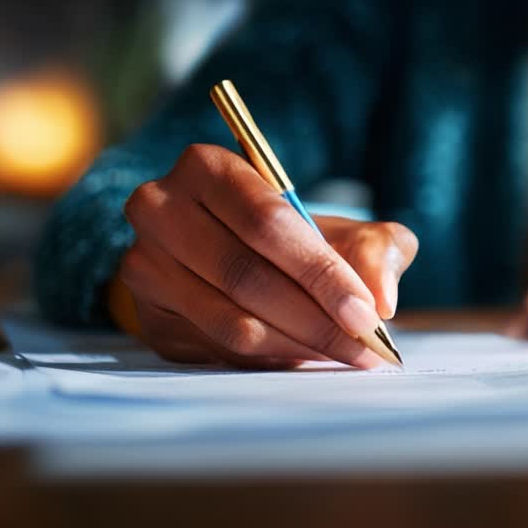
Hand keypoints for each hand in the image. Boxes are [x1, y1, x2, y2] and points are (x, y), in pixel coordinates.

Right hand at [118, 144, 417, 368]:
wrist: (240, 256)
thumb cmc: (296, 239)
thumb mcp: (346, 229)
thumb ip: (377, 249)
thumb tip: (381, 298)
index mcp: (207, 167)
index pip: (267, 223)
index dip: (320, 272)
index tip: (366, 313)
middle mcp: (161, 210)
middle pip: (245, 276)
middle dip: (316, 319)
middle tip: (365, 346)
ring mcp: (146, 267)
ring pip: (229, 322)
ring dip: (297, 345)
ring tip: (345, 356)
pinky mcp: (149, 317)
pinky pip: (216, 350)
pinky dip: (270, 360)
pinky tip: (306, 358)